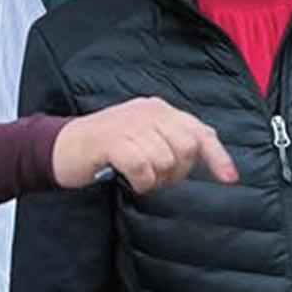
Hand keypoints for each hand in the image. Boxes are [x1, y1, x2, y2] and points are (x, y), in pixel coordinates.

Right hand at [54, 99, 238, 196]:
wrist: (61, 147)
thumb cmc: (105, 149)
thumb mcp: (143, 139)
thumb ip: (171, 143)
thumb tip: (205, 161)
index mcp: (158, 110)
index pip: (199, 131)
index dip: (218, 157)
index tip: (230, 179)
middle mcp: (148, 112)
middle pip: (186, 146)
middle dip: (177, 171)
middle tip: (157, 178)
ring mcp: (129, 124)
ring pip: (165, 159)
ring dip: (155, 179)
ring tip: (137, 177)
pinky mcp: (111, 141)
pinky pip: (142, 167)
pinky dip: (140, 181)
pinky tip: (130, 179)